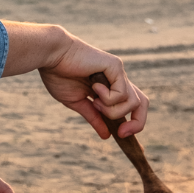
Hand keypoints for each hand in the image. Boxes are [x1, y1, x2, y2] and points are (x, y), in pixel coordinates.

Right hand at [1, 21, 148, 138]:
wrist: (51, 56)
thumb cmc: (59, 75)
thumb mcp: (77, 103)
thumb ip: (93, 117)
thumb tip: (106, 135)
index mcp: (110, 88)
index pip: (132, 106)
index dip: (134, 123)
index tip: (120, 136)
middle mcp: (118, 79)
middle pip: (142, 104)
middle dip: (137, 122)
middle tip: (121, 132)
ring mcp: (118, 72)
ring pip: (132, 102)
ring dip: (113, 110)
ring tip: (94, 101)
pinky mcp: (116, 66)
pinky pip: (123, 93)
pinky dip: (108, 98)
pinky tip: (94, 88)